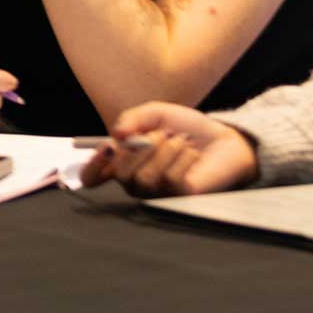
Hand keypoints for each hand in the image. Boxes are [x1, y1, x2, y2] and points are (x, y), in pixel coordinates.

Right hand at [78, 102, 259, 196]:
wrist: (221, 139)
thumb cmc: (186, 128)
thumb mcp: (157, 113)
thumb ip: (133, 118)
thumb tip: (116, 134)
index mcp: (123, 162)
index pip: (93, 176)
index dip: (91, 167)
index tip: (106, 147)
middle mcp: (135, 182)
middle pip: (120, 174)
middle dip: (140, 147)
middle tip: (159, 134)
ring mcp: (156, 194)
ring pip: (145, 177)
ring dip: (165, 150)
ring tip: (180, 141)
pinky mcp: (178, 199)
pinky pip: (170, 179)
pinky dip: (182, 158)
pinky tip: (191, 155)